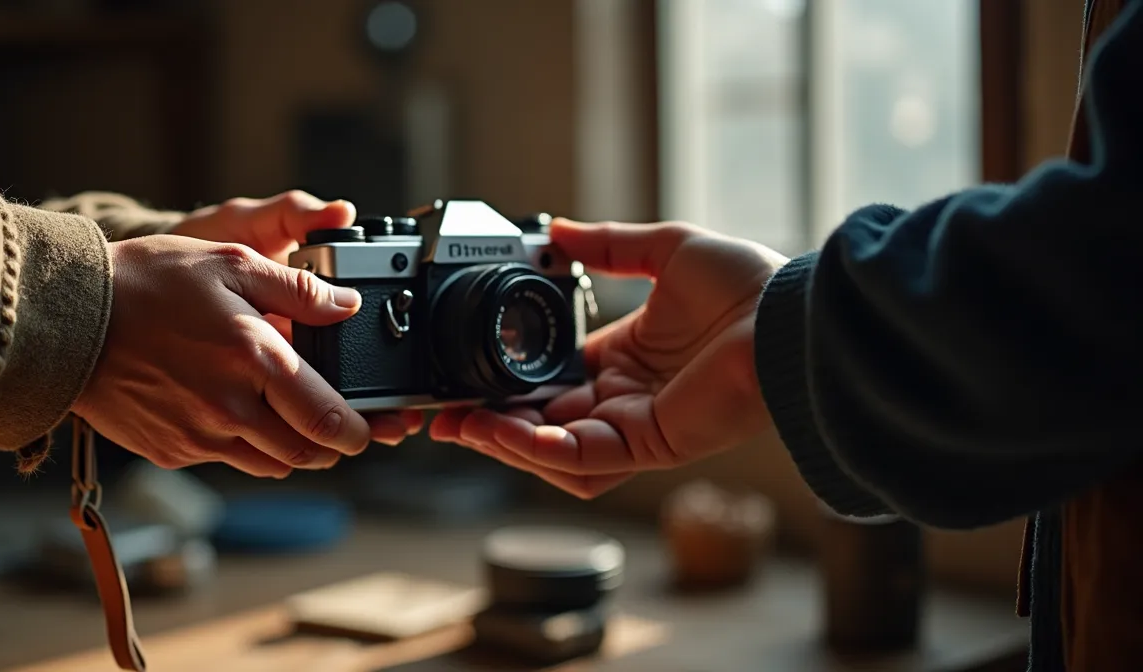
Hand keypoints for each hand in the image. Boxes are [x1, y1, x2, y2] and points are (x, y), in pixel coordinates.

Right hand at [171, 190, 422, 443]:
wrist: (65, 318)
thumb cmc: (147, 282)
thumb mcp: (231, 262)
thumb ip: (298, 290)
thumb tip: (347, 306)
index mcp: (254, 360)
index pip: (326, 419)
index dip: (358, 432)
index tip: (366, 428)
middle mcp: (230, 409)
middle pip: (306, 454)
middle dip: (331, 445)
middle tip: (338, 427)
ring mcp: (198, 436)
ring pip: (270, 464)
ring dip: (291, 449)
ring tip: (290, 419)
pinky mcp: (171, 451)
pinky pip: (226, 460)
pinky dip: (243, 445)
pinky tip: (234, 413)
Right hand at [429, 218, 786, 497]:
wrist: (791, 313)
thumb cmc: (749, 285)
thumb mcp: (664, 248)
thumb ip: (606, 246)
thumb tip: (556, 230)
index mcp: (625, 358)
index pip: (550, 383)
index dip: (505, 385)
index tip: (464, 378)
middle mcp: (626, 398)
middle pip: (542, 423)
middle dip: (489, 423)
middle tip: (443, 413)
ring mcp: (638, 426)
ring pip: (554, 451)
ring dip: (505, 443)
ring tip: (463, 425)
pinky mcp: (652, 443)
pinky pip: (585, 458)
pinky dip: (541, 450)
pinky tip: (504, 431)